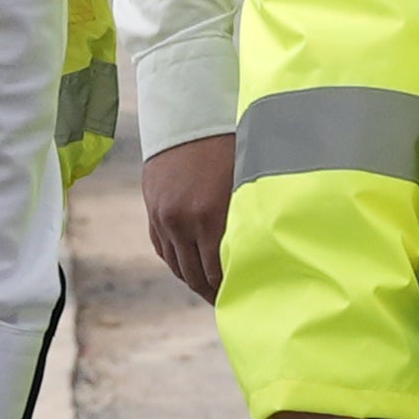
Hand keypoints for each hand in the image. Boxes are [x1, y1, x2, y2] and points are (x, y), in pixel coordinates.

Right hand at [140, 133, 236, 300]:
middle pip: (197, 275)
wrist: (187, 117)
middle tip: (230, 301)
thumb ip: (248, 216)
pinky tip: (191, 269)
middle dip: (213, 292)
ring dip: (194, 281)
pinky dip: (177, 264)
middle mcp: (183, 222)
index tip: (244, 298)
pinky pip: (163, 250)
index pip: (219, 272)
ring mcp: (164, 219)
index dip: (231, 290)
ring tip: (211, 290)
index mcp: (211, 216)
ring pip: (178, 266)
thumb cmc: (230, 144)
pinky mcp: (153, 212)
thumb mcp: (246, 179)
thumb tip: (265, 250)